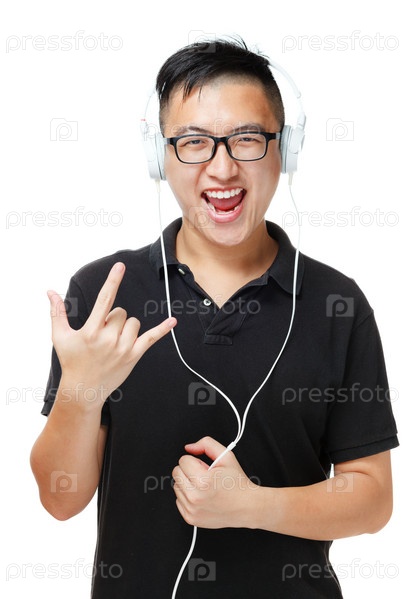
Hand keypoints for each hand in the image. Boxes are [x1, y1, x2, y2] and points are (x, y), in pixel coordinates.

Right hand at [48, 262, 175, 406]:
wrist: (84, 390)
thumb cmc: (71, 361)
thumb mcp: (60, 336)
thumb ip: (57, 312)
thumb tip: (50, 291)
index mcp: (91, 331)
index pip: (104, 300)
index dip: (113, 281)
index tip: (120, 266)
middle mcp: (109, 338)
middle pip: (121, 312)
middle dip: (112, 319)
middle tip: (102, 335)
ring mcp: (123, 348)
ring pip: (133, 322)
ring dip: (125, 327)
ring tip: (112, 341)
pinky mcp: (134, 355)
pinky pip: (151, 338)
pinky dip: (162, 329)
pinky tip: (173, 321)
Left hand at [172, 436, 260, 528]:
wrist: (247, 507)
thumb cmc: (237, 483)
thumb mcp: (226, 456)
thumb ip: (206, 444)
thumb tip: (189, 448)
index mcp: (203, 480)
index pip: (183, 460)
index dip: (195, 461)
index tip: (205, 468)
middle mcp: (195, 497)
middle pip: (176, 473)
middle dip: (189, 471)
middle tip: (205, 476)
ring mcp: (191, 510)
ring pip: (176, 486)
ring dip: (188, 484)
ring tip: (204, 487)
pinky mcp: (190, 518)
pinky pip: (178, 500)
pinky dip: (188, 496)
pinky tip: (202, 497)